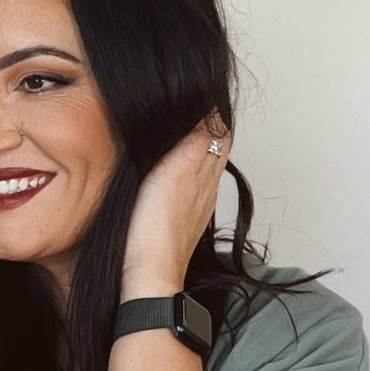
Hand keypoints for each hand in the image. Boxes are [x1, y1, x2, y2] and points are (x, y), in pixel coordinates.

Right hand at [122, 113, 229, 296]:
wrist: (149, 276)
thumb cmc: (157, 229)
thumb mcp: (177, 173)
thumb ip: (196, 141)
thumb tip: (213, 109)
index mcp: (206, 174)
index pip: (220, 134)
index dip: (214, 113)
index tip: (202, 94)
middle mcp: (206, 191)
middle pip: (215, 150)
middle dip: (209, 128)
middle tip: (195, 109)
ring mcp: (194, 210)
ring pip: (204, 171)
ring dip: (198, 150)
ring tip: (185, 134)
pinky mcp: (179, 224)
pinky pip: (190, 190)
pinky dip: (187, 173)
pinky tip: (174, 175)